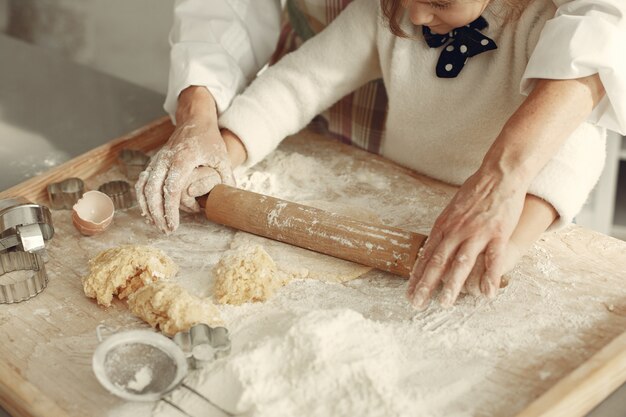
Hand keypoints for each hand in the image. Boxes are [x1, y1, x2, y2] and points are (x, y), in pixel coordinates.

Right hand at [135, 88, 235, 232]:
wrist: (194, 121)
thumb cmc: (209, 140)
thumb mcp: (221, 158)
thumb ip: (226, 178)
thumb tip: (231, 199)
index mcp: (182, 158)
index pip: (171, 188)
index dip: (170, 209)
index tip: (174, 225)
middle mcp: (165, 159)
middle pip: (153, 191)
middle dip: (158, 213)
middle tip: (167, 230)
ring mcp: (157, 161)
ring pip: (143, 188)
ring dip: (147, 208)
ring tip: (157, 224)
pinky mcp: (153, 163)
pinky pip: (142, 183)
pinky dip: (142, 198)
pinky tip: (148, 212)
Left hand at [406, 167, 526, 308]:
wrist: (498, 175)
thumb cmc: (475, 193)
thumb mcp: (452, 210)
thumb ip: (444, 230)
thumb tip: (433, 247)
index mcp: (443, 226)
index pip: (426, 255)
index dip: (417, 275)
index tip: (409, 291)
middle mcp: (456, 231)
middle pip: (438, 262)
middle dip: (426, 285)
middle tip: (417, 303)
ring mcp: (477, 233)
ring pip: (462, 264)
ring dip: (453, 286)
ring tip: (445, 304)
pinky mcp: (498, 233)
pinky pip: (493, 260)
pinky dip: (490, 278)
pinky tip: (487, 294)